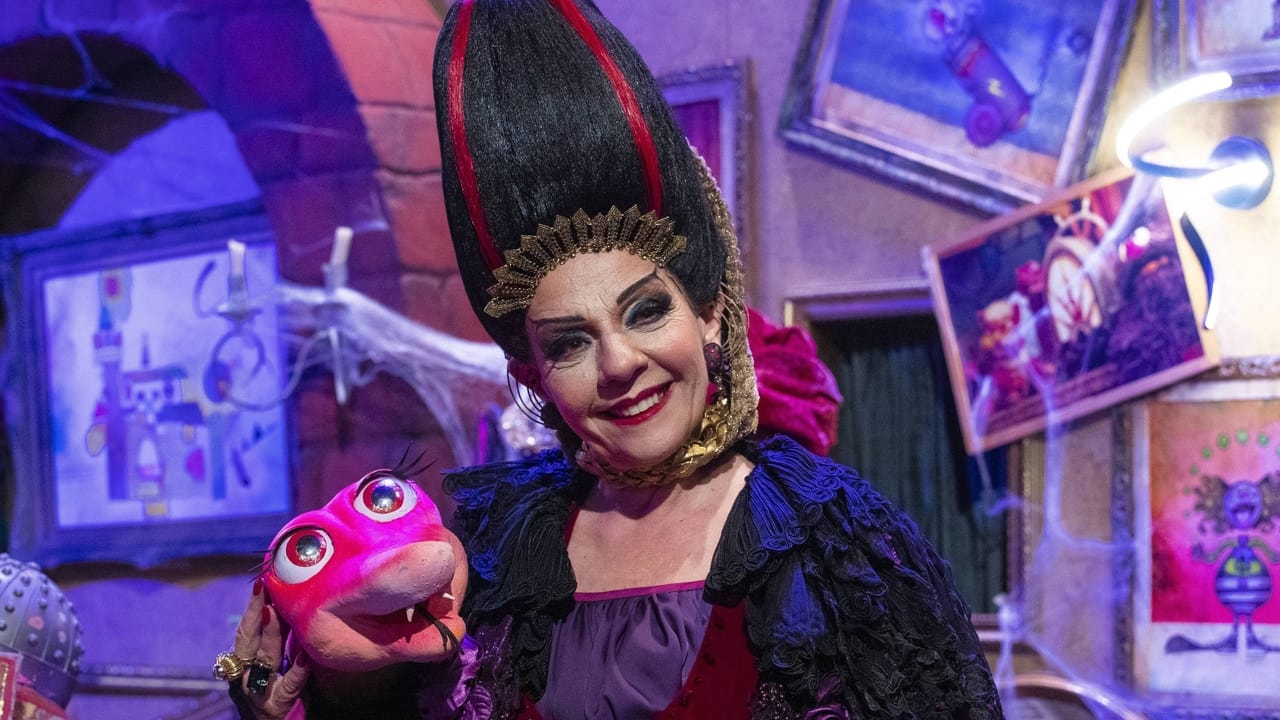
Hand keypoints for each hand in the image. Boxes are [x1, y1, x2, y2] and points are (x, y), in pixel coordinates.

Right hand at [226, 582, 308, 719]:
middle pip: (247, 641)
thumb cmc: (281, 691)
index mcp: (246, 663)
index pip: (246, 631)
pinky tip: (305, 655)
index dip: (252, 608)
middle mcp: (247, 676)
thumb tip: (289, 602)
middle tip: (263, 588)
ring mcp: (260, 692)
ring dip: (269, 634)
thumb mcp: (278, 662)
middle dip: (255, 613)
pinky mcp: (277, 706)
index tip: (261, 583)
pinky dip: (296, 670)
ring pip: (263, 659)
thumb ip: (281, 639)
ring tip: (274, 612)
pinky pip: (287, 686)